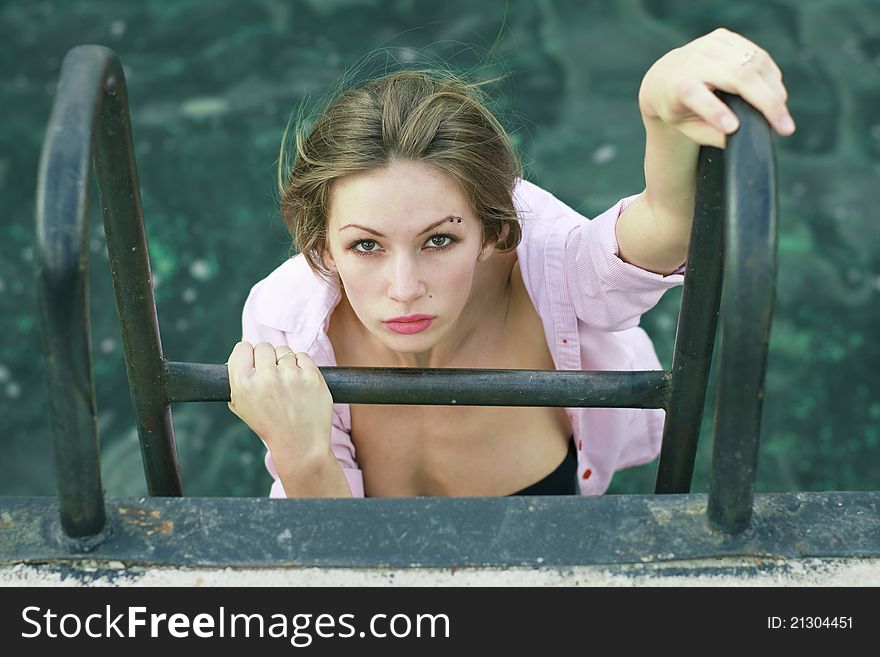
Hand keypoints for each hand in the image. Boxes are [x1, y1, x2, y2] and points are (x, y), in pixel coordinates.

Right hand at [226, 341, 333, 461]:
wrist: (300, 446)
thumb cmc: (270, 426)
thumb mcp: (243, 407)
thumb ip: (239, 381)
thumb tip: (241, 356)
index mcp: (243, 384)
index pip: (242, 348)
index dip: (248, 355)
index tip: (254, 363)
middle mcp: (266, 377)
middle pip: (264, 347)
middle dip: (267, 359)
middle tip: (272, 375)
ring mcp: (291, 376)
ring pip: (284, 351)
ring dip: (285, 362)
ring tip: (287, 383)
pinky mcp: (312, 377)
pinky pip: (303, 356)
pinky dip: (302, 366)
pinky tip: (300, 383)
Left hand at [638, 27, 794, 147]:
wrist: (665, 75)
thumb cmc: (677, 107)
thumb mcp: (685, 126)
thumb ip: (710, 134)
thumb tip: (737, 138)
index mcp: (679, 86)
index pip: (697, 96)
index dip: (715, 111)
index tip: (733, 128)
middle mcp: (694, 61)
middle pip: (737, 77)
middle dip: (767, 103)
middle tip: (785, 127)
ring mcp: (710, 45)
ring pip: (754, 63)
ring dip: (775, 89)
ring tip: (781, 113)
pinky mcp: (724, 37)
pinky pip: (757, 55)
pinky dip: (771, 75)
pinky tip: (775, 91)